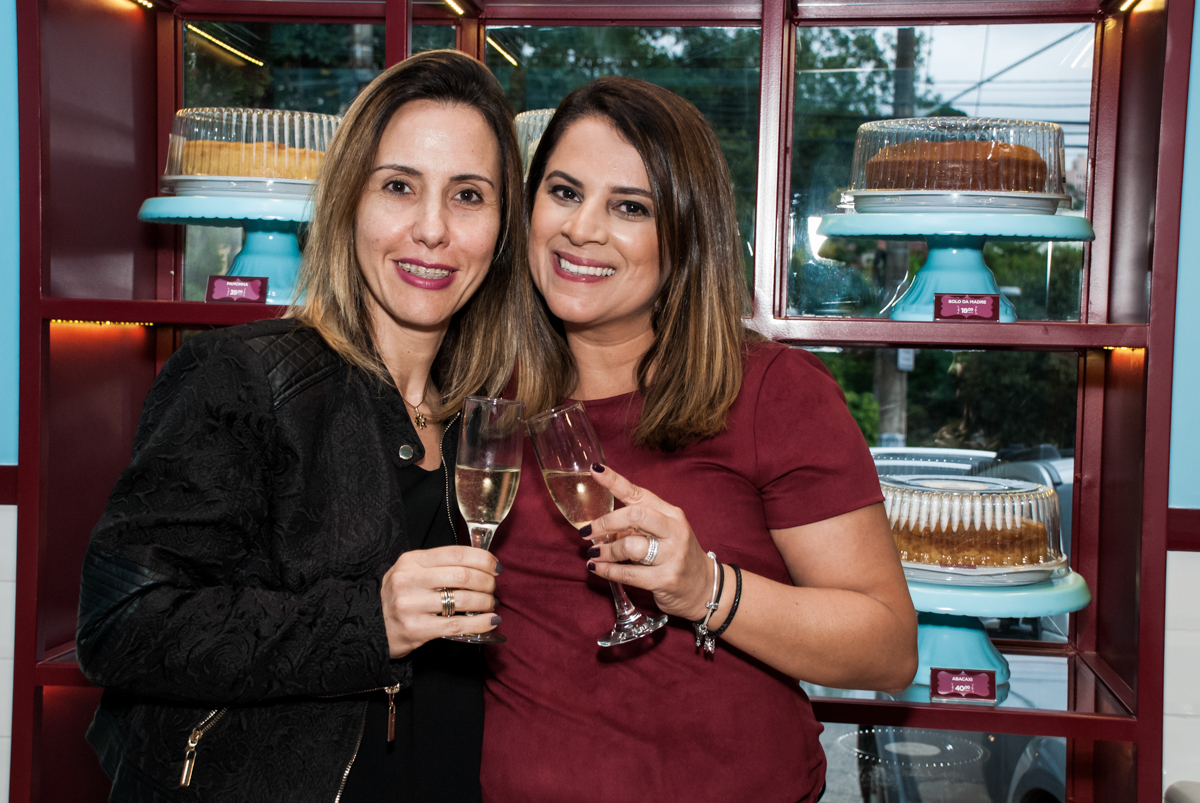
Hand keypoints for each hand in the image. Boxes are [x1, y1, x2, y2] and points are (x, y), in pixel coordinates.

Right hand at [380, 545, 500, 657]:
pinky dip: (480, 623)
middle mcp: (408, 579)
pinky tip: (490, 622)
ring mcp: (410, 605)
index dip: (483, 559)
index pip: (456, 553)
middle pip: (463, 575)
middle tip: (493, 589)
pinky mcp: (415, 629)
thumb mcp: (411, 572)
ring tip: (490, 605)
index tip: (496, 567)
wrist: (368, 626)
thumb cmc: (398, 597)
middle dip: (487, 582)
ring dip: (485, 603)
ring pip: (462, 599)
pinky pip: (456, 625)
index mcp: (411, 560)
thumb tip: (481, 565)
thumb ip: (439, 566)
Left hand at [582, 464, 714, 620]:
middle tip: (588, 531)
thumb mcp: (663, 533)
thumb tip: (600, 526)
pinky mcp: (665, 579)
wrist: (704, 587)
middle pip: (635, 515)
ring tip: (594, 553)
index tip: (595, 471)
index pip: (639, 493)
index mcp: (671, 514)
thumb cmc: (676, 555)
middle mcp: (674, 530)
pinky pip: (628, 573)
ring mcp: (672, 555)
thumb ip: (636, 526)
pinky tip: (597, 568)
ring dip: (606, 550)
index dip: (615, 481)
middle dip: (606, 522)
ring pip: (630, 546)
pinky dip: (608, 570)